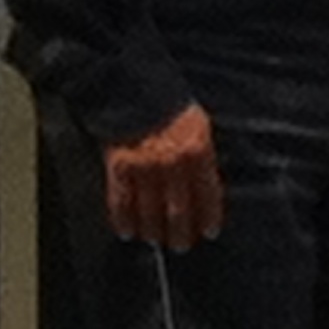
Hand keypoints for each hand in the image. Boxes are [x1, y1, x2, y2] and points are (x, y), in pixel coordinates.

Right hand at [102, 104, 224, 249]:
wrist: (129, 83)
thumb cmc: (167, 101)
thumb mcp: (197, 124)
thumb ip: (202, 156)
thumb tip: (205, 186)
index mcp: (198, 152)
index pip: (208, 196)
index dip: (208, 218)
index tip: (209, 233)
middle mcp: (173, 164)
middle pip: (179, 212)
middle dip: (181, 234)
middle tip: (181, 245)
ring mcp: (145, 167)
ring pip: (150, 212)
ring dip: (153, 232)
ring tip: (155, 240)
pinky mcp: (119, 167)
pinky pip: (121, 203)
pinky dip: (123, 221)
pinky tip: (127, 232)